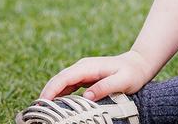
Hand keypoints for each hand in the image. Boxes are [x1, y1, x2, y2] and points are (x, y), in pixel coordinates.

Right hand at [39, 50, 155, 100]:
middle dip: (46, 94)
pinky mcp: (84, 78)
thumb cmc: (133, 73)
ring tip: (43, 112)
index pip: (64, 77)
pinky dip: (59, 96)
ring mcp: (82, 72)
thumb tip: (86, 96)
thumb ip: (105, 86)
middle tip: (37, 111)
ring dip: (50, 96)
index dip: (51, 90)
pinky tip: (55, 107)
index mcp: (88, 66)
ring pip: (60, 84)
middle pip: (58, 80)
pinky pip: (67, 87)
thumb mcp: (123, 80)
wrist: (139, 64)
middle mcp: (82, 68)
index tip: (42, 103)